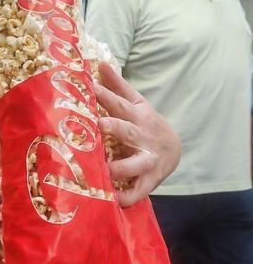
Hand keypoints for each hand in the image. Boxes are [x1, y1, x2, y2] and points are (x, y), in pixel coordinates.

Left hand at [93, 62, 180, 206]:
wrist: (174, 149)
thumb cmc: (145, 123)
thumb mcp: (136, 103)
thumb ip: (117, 85)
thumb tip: (100, 62)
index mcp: (136, 116)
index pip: (119, 103)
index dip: (105, 95)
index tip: (89, 86)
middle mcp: (142, 137)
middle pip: (127, 131)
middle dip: (113, 128)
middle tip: (98, 125)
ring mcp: (147, 159)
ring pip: (135, 164)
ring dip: (120, 167)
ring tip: (104, 170)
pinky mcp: (149, 180)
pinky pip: (139, 190)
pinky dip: (128, 197)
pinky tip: (114, 200)